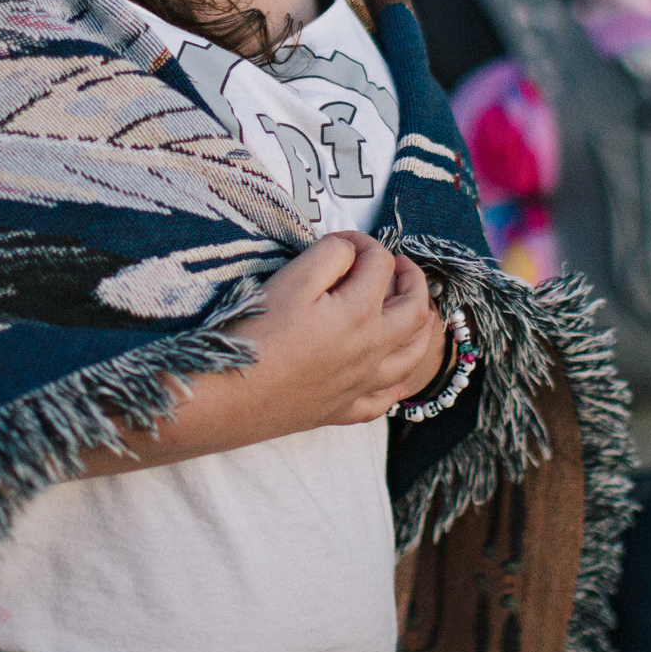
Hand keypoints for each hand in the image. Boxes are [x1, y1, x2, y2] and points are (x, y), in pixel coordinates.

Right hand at [237, 231, 443, 427]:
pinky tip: (394, 377)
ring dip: (421, 330)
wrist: (229, 397)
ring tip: (419, 313)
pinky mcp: (341, 411)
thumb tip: (350, 250)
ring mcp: (360, 384)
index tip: (344, 241)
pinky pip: (384, 401)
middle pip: (414, 311)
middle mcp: (372, 350)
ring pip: (411, 358)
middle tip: (400, 266)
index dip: (365, 243)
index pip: (381, 265)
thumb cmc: (257, 335)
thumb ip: (329, 255)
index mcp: (360, 313)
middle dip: (413, 281)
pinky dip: (396, 384)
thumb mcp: (290, 279)